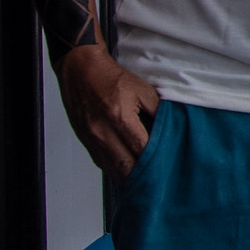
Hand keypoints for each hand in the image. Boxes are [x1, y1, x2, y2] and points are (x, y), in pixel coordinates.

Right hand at [55, 44, 161, 179]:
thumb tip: (170, 129)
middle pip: (125, 165)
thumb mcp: (141, 89)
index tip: (166, 164)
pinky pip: (100, 162)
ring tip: (143, 179)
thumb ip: (158, 110)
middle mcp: (102, 131)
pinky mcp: (84, 140)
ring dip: (127, 176)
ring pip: (111, 168)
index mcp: (119, 117)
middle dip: (142, 175)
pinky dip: (114, 169)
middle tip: (157, 179)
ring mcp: (91, 138)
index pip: (141, 148)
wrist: (80, 70)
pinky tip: (125, 170)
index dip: (155, 159)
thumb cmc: (109, 78)